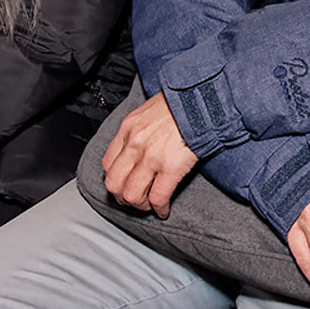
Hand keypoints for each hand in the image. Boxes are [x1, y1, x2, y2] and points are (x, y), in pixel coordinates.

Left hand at [101, 92, 198, 217]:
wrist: (201, 99)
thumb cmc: (180, 103)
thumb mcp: (148, 111)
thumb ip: (138, 130)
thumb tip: (137, 149)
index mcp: (128, 129)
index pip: (108, 164)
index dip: (116, 179)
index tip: (125, 184)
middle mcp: (135, 143)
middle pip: (115, 184)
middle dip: (123, 198)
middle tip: (135, 200)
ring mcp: (151, 157)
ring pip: (132, 195)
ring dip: (140, 205)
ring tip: (150, 205)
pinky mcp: (171, 167)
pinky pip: (158, 197)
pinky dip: (159, 209)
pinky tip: (164, 210)